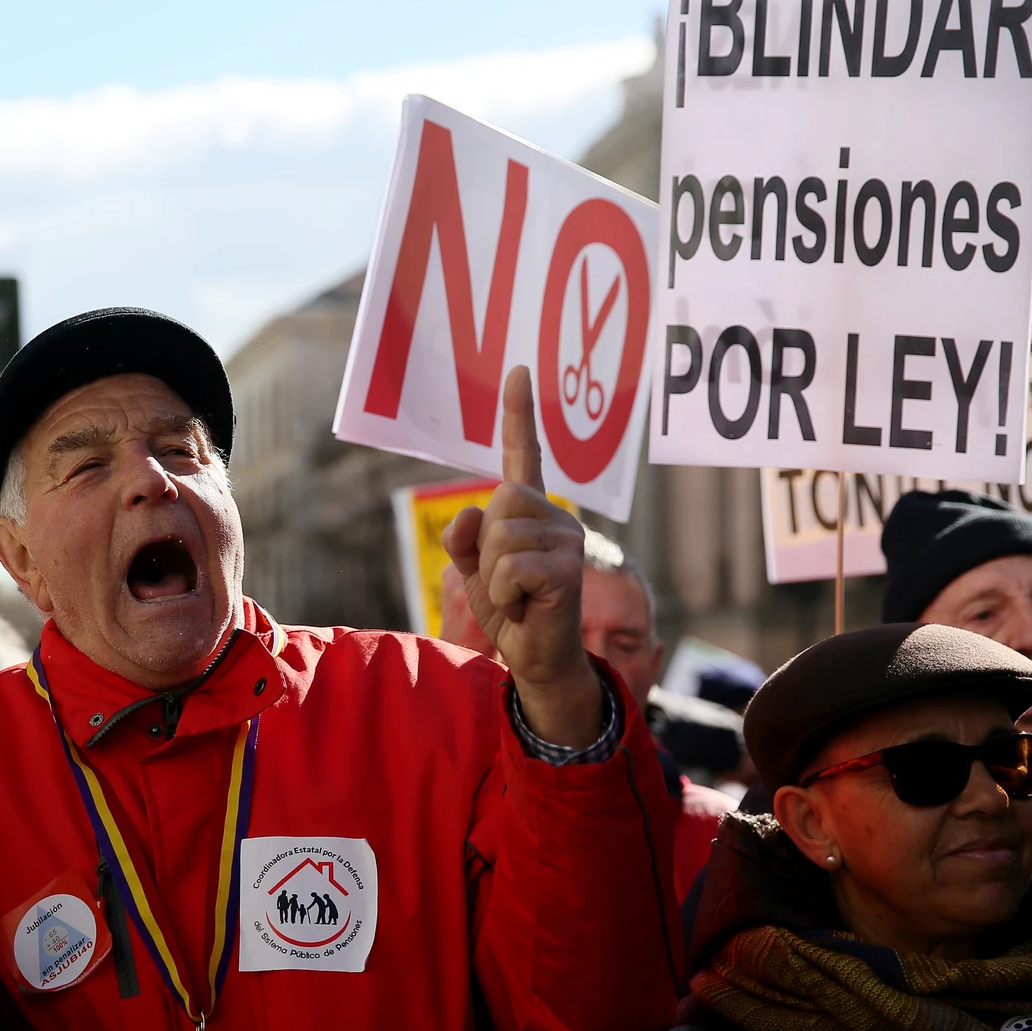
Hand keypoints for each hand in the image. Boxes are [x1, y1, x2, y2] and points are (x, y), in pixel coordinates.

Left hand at [439, 366, 602, 747]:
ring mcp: (567, 540)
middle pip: (497, 503)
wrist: (536, 661)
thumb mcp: (475, 569)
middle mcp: (556, 517)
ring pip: (500, 537)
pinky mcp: (567, 568)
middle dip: (486, 549)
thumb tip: (467, 512)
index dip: (519, 413)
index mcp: (530, 512)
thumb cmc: (511, 611)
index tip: (518, 369)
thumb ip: (464, 538)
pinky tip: (526, 607)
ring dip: (495, 576)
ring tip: (519, 597)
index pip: (522, 455)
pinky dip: (504, 594)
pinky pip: (509, 568)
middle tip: (508, 583)